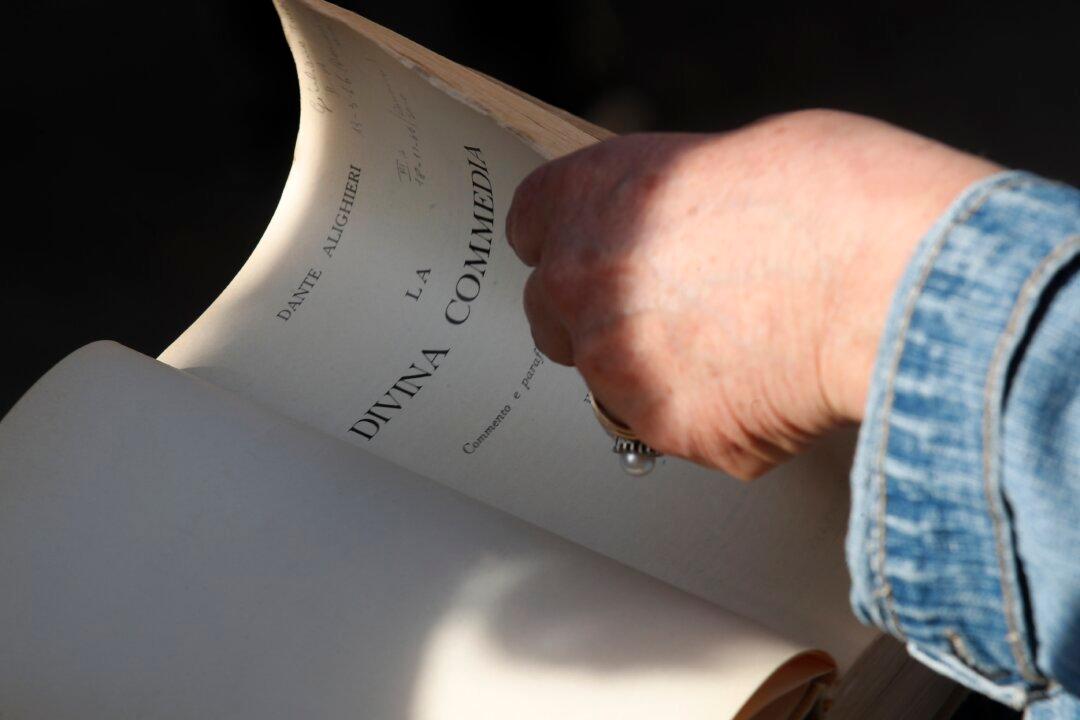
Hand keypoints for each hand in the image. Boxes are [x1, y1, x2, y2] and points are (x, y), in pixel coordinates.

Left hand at [506, 110, 998, 478]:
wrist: (891, 277)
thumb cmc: (832, 198)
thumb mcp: (728, 159)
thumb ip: (670, 204)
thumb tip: (678, 232)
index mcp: (588, 197)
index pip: (531, 226)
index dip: (571, 239)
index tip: (596, 250)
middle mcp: (580, 284)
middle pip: (553, 314)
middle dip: (600, 316)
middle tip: (671, 310)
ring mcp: (618, 367)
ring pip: (611, 382)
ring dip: (653, 373)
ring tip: (738, 349)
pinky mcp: (669, 431)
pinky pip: (678, 429)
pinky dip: (713, 416)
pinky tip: (769, 384)